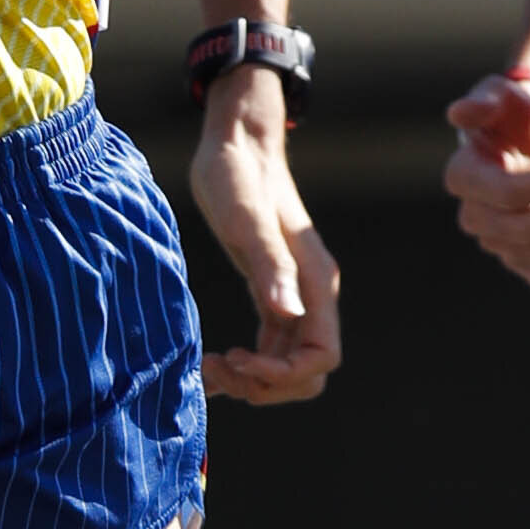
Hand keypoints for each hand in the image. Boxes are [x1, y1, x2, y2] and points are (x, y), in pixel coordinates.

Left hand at [189, 76, 342, 402]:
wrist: (236, 144)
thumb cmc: (238, 175)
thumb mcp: (246, 219)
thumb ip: (270, 266)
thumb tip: (288, 314)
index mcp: (316, 282)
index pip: (322, 356)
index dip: (285, 374)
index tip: (242, 360)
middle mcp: (312, 294)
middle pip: (309, 372)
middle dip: (268, 385)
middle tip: (220, 368)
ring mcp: (294, 295)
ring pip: (287, 364)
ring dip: (252, 378)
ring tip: (207, 367)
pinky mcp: (272, 291)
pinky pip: (269, 347)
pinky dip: (246, 364)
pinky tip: (211, 365)